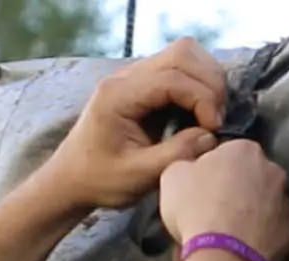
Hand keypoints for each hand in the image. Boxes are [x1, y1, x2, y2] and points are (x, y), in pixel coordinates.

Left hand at [39, 38, 228, 210]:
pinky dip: (198, 85)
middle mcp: (126, 75)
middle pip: (183, 53)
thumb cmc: (100, 180)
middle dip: (209, 83)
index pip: (173, 78)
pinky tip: (200, 113)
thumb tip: (212, 136)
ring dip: (207, 81)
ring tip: (211, 115)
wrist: (72, 178)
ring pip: (185, 55)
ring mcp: (135, 75)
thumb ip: (176, 155)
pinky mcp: (144, 83)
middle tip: (216, 120)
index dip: (203, 98)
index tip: (214, 128)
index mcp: (119, 95)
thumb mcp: (138, 177)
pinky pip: (180, 69)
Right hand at [158, 139, 288, 260]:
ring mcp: (287, 203)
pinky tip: (245, 251)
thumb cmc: (196, 209)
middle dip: (236, 192)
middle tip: (213, 215)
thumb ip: (187, 164)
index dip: (212, 172)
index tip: (200, 190)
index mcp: (245, 150)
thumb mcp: (173, 176)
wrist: (223, 256)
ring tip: (228, 238)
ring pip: (266, 206)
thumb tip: (194, 168)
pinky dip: (263, 240)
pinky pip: (275, 233)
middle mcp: (274, 171)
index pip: (228, 153)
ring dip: (251, 216)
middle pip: (251, 178)